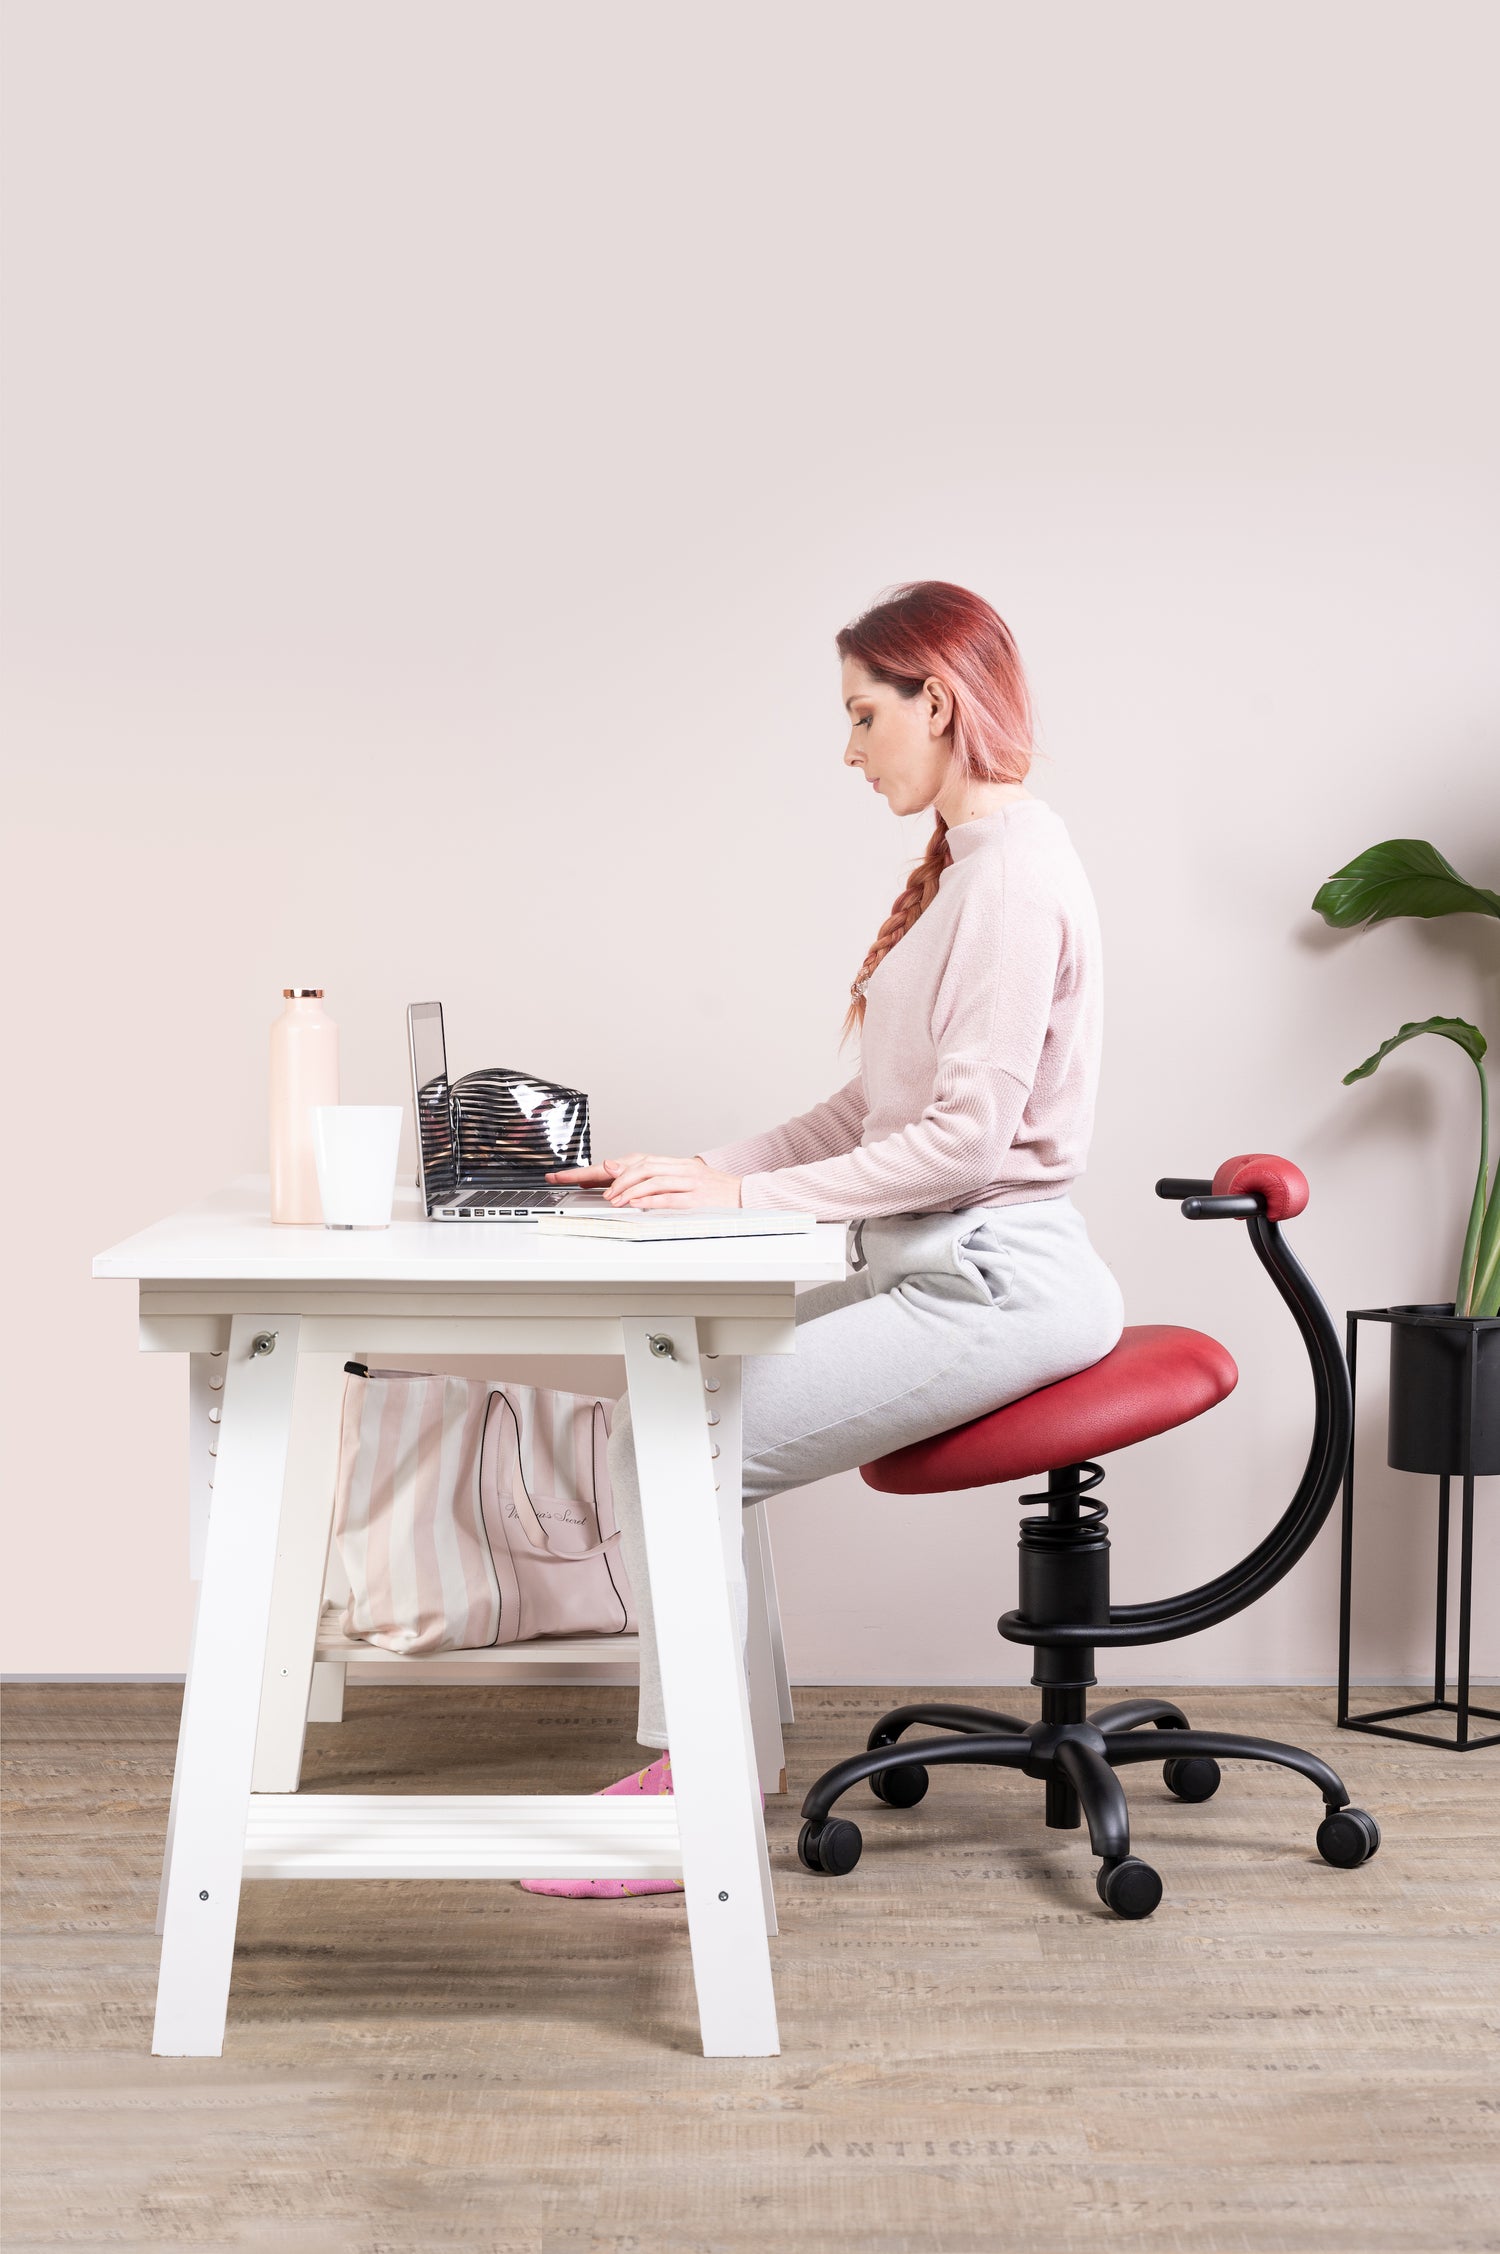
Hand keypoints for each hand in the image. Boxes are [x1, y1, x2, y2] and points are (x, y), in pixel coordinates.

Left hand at [546, 1153, 741, 1209]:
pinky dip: (650, 1199)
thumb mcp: (680, 1182)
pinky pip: (670, 1197)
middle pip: (638, 1164)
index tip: (568, 1177)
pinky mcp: (698, 1197)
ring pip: (651, 1178)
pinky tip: (635, 1204)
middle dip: (609, 1176)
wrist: (747, 1195)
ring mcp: (688, 1182)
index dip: (598, 1168)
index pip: (629, 1161)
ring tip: (613, 1200)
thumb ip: (651, 1180)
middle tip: (589, 1188)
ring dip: (628, 1189)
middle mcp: (678, 1168)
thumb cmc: (712, 1192)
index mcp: (671, 1164)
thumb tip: (616, 1178)